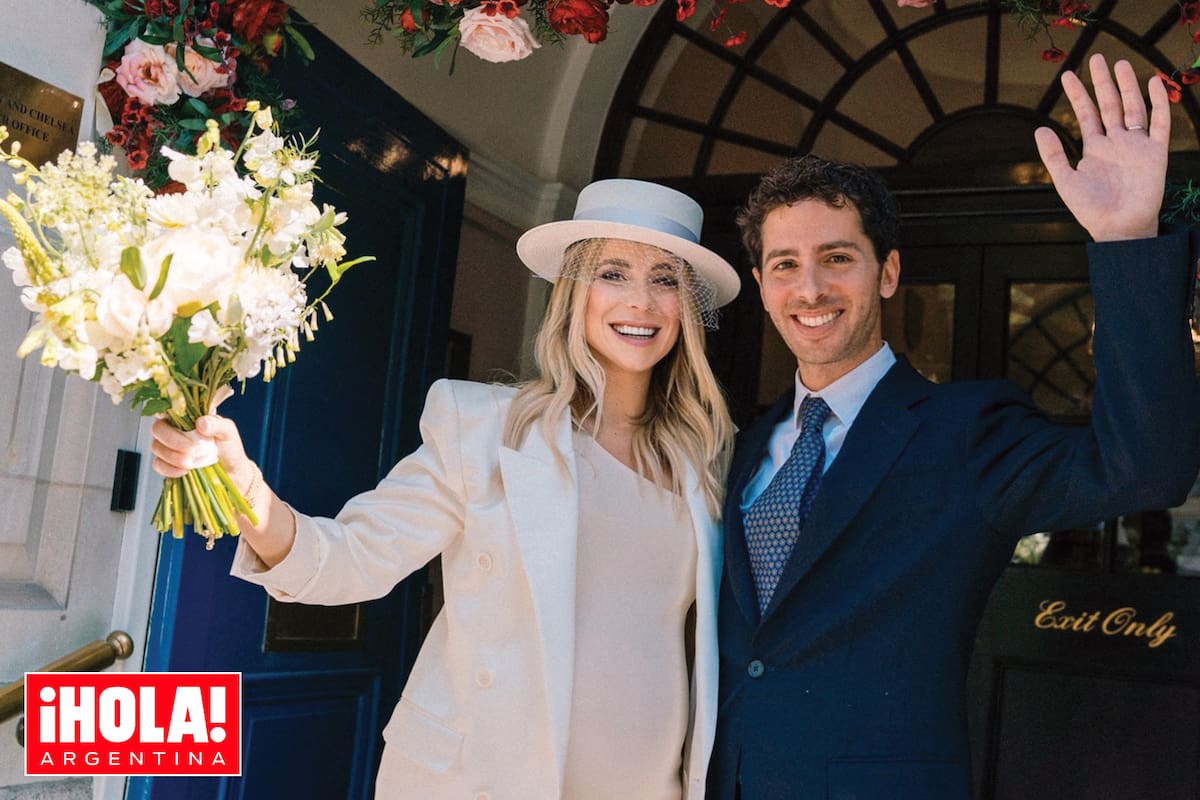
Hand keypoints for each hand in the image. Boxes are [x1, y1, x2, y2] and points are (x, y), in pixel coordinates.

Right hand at [150, 414, 254, 491]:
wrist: (232, 471)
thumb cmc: (228, 447)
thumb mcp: (228, 432)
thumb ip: (218, 424)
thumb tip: (202, 423)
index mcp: (186, 417)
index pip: (167, 410)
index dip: (167, 416)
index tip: (182, 427)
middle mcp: (173, 430)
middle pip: (158, 429)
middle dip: (172, 440)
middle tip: (191, 449)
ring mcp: (168, 447)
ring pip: (157, 447)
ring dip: (173, 456)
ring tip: (191, 462)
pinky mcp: (167, 464)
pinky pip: (158, 465)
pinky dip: (169, 469)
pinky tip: (185, 471)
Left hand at [1034, 53, 1169, 241]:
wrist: (1117, 228)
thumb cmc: (1091, 209)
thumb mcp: (1066, 181)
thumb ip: (1053, 156)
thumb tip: (1040, 129)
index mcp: (1095, 148)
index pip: (1086, 114)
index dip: (1078, 95)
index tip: (1067, 75)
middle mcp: (1116, 142)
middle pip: (1110, 104)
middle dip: (1103, 82)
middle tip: (1096, 58)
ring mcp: (1137, 145)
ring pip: (1133, 108)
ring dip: (1128, 86)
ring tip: (1120, 64)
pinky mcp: (1156, 153)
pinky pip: (1160, 124)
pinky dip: (1158, 104)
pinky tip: (1153, 83)